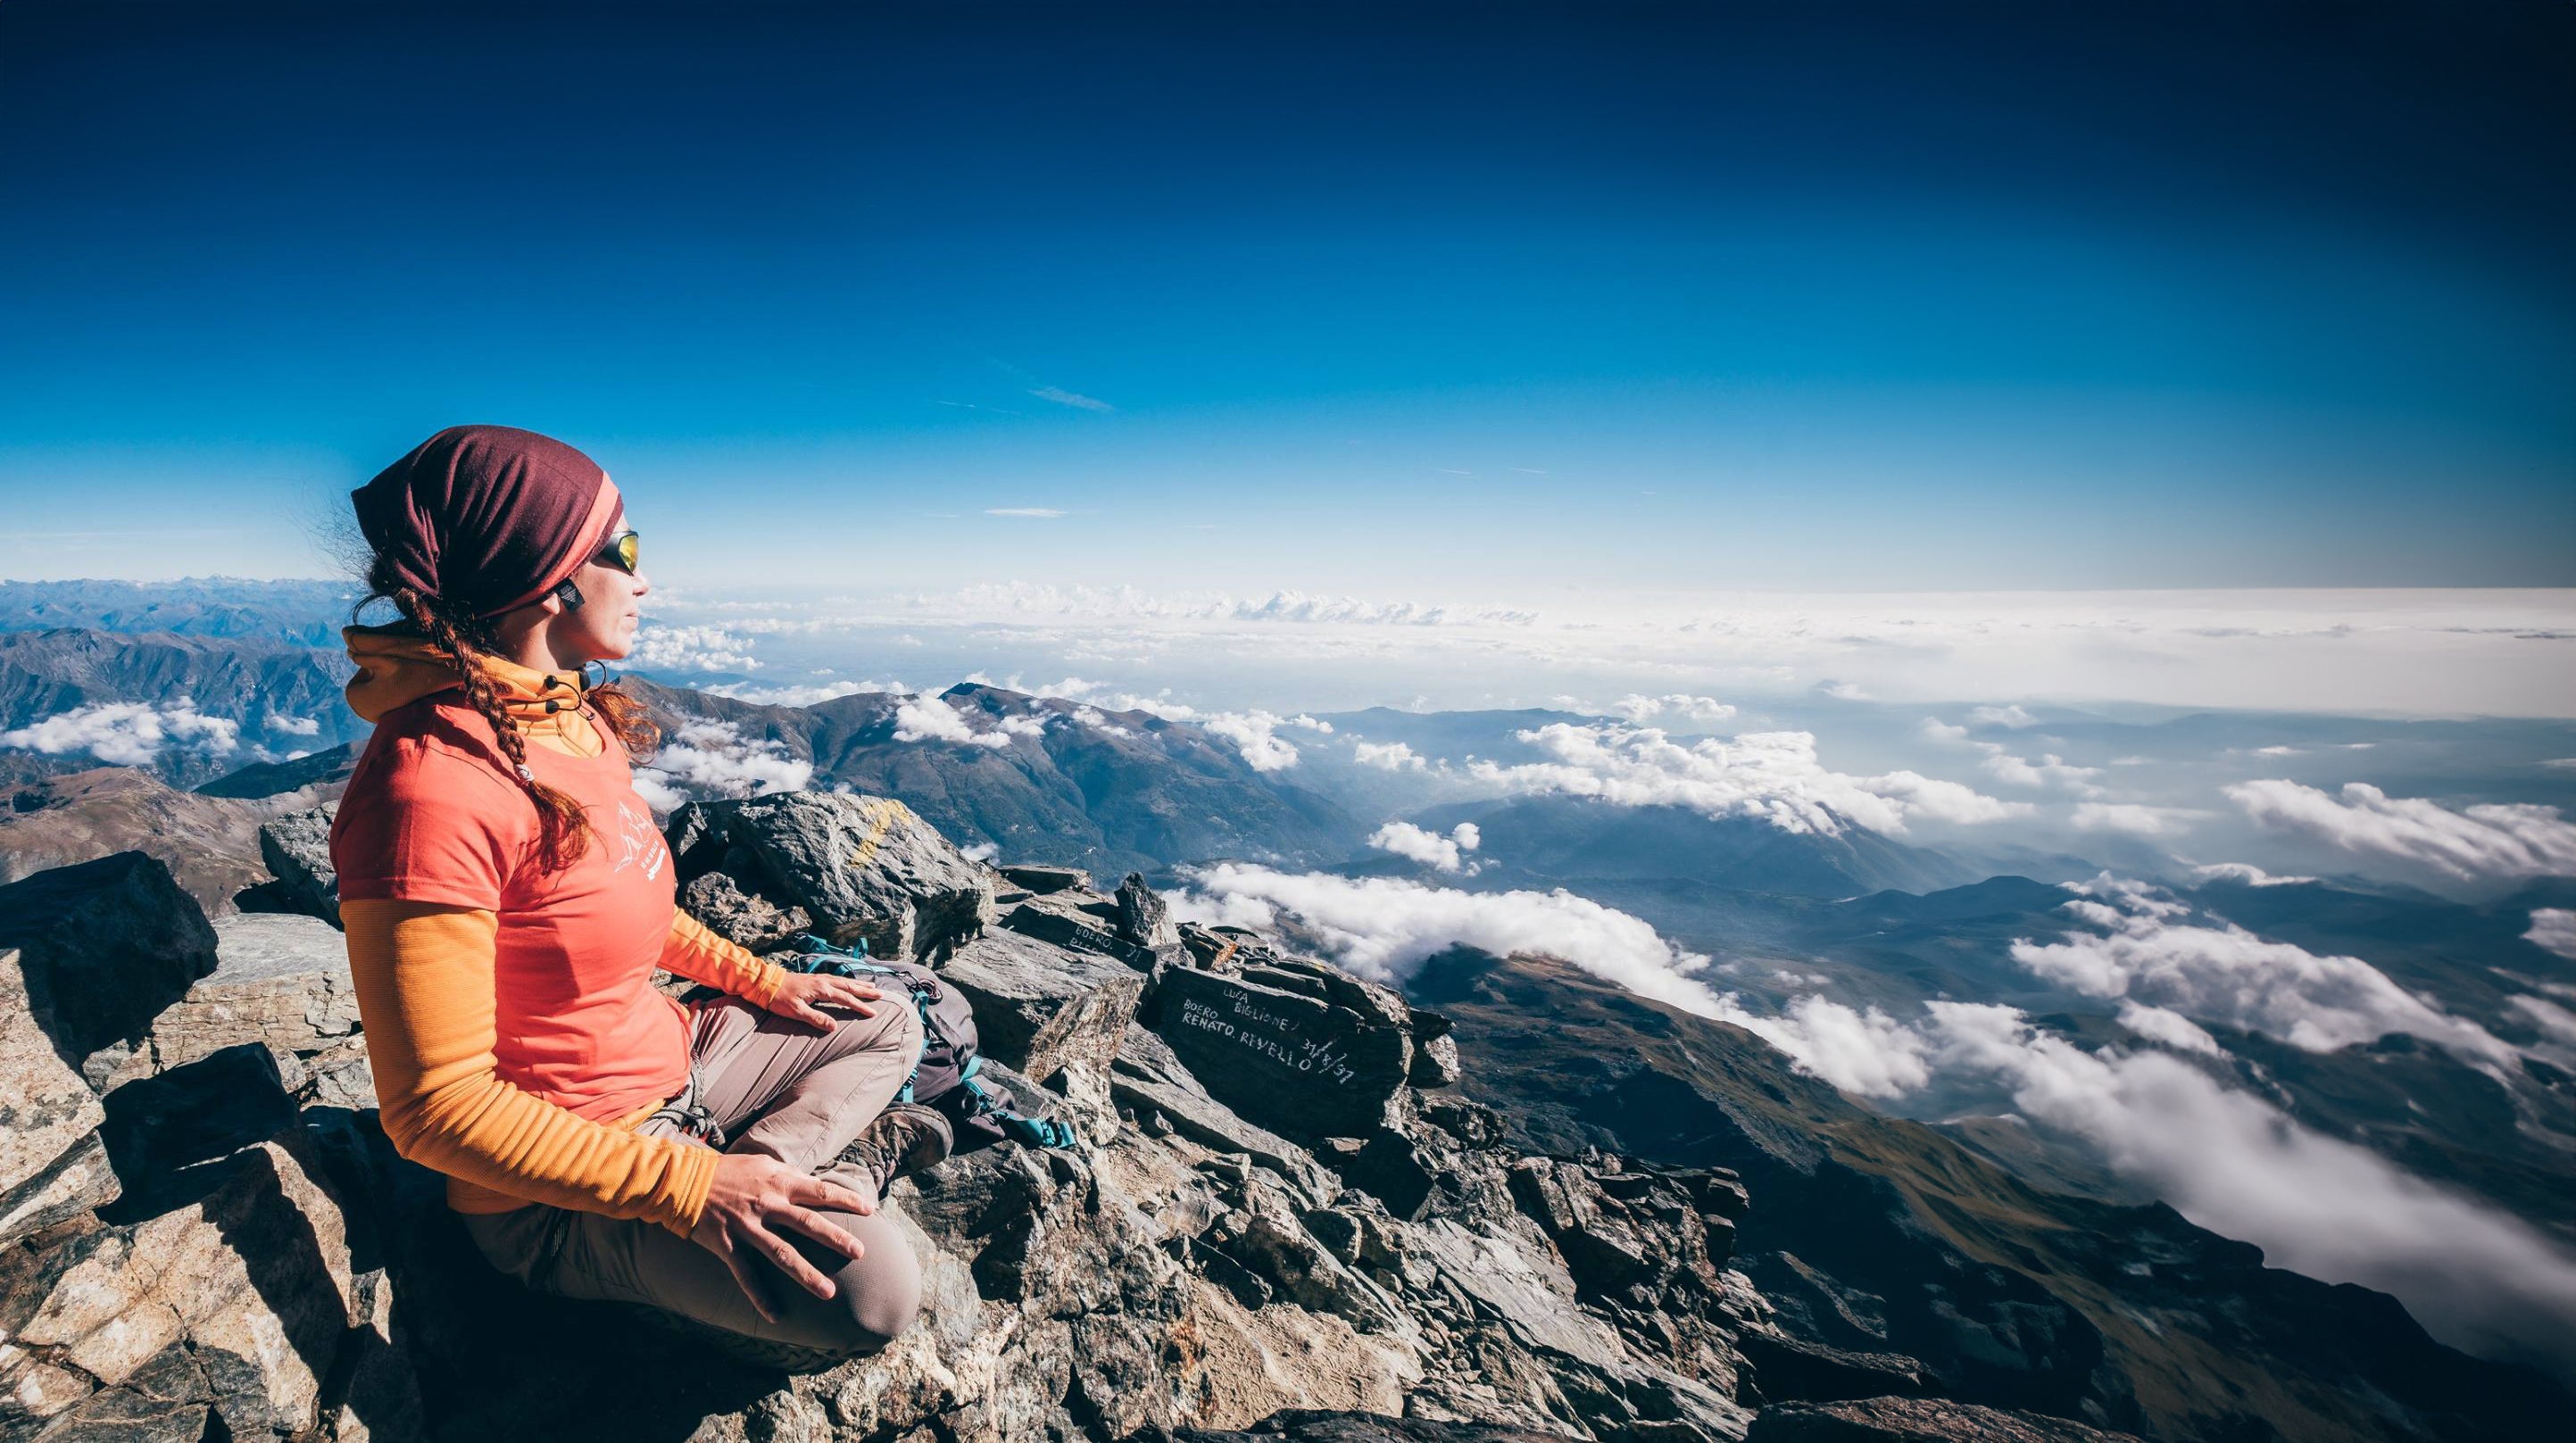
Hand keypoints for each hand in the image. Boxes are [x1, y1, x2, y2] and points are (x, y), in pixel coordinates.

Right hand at [688, 1152, 875, 1321]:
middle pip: (807, 1224)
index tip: (870, 1211)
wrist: (684, 1180)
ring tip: (829, 1293)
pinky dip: (760, 1298)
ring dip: (806, 1275)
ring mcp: (747, 1227)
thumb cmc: (729, 1171)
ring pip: (782, 1254)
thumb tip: (815, 1186)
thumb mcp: (762, 1164)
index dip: (846, 1200)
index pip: (820, 1192)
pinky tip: (776, 1316)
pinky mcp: (727, 1246)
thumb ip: (789, 1176)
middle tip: (860, 1253)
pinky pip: (746, 1276)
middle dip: (836, 1238)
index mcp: (778, 1182)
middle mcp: (767, 1205)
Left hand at [763, 970, 883, 1029]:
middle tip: (881, 994)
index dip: (860, 1006)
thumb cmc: (779, 999)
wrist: (766, 983)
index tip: (873, 1012)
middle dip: (866, 991)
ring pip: (844, 981)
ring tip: (871, 986)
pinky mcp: (815, 978)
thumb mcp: (796, 1012)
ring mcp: (820, 978)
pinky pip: (837, 979)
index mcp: (822, 989)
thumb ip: (816, 1018)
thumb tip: (834, 1027)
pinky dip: (847, 981)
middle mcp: (824, 981)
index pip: (846, 999)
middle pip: (850, 986)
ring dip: (859, 984)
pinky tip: (849, 983)